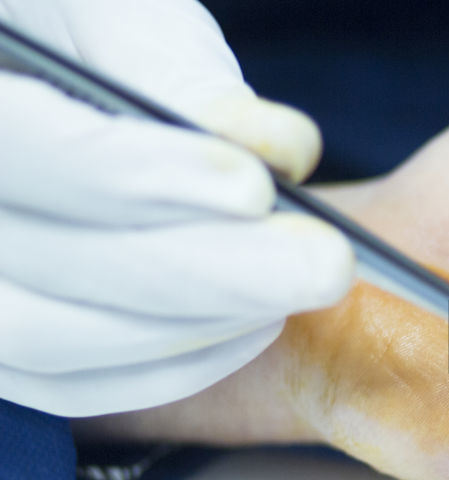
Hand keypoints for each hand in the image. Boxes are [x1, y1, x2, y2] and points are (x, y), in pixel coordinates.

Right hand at [0, 0, 351, 416]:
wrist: (38, 81)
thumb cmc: (69, 26)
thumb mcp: (111, 11)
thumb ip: (179, 76)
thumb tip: (276, 149)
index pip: (11, 145)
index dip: (129, 176)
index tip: (253, 188)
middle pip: (27, 267)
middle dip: (199, 274)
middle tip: (326, 263)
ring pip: (38, 340)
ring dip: (190, 324)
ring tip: (300, 281)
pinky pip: (59, 383)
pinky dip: (167, 366)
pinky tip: (255, 324)